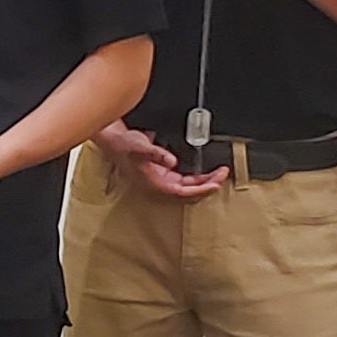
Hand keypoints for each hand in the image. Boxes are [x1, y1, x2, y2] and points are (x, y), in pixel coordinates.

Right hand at [97, 124, 228, 200]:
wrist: (113, 142)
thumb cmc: (124, 146)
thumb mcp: (139, 146)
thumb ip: (156, 154)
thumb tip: (171, 161)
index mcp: (154, 184)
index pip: (183, 193)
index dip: (201, 190)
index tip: (215, 183)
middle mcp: (159, 186)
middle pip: (189, 194)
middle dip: (208, 186)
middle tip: (222, 176)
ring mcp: (161, 182)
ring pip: (188, 189)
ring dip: (204, 184)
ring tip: (218, 174)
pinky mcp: (162, 176)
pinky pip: (184, 182)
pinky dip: (196, 180)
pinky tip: (205, 174)